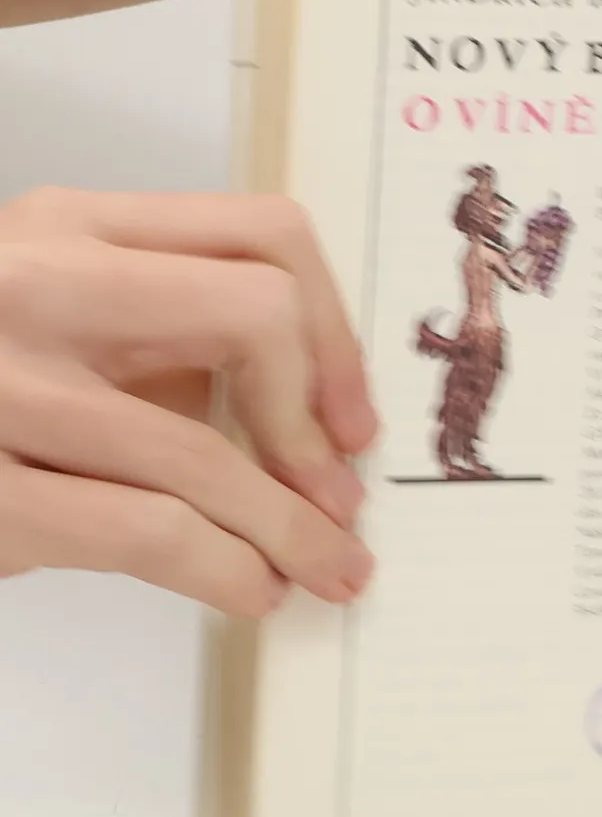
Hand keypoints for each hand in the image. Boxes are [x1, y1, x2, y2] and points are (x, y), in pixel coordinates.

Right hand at [0, 189, 377, 615]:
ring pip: (207, 451)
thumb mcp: (60, 321)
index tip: (351, 417)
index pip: (266, 233)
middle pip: (257, 313)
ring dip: (293, 529)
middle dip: (318, 419)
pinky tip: (248, 589)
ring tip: (326, 570)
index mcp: (72, 226)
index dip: (335, 333)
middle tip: (342, 494)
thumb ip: (164, 336)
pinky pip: (147, 531)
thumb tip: (312, 420)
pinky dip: (225, 569)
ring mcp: (0, 384)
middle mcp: (36, 281)